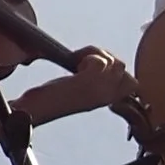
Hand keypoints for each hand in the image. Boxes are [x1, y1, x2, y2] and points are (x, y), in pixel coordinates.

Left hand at [18, 49, 136, 125]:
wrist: (32, 111)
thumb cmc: (48, 102)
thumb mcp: (76, 93)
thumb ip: (93, 83)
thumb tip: (103, 65)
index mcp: (104, 100)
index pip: (132, 84)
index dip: (117, 69)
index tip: (95, 66)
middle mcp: (105, 97)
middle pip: (122, 66)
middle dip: (104, 56)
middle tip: (83, 61)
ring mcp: (98, 90)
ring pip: (113, 61)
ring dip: (95, 54)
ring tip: (78, 61)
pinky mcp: (86, 83)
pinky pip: (99, 61)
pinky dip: (87, 55)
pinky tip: (73, 62)